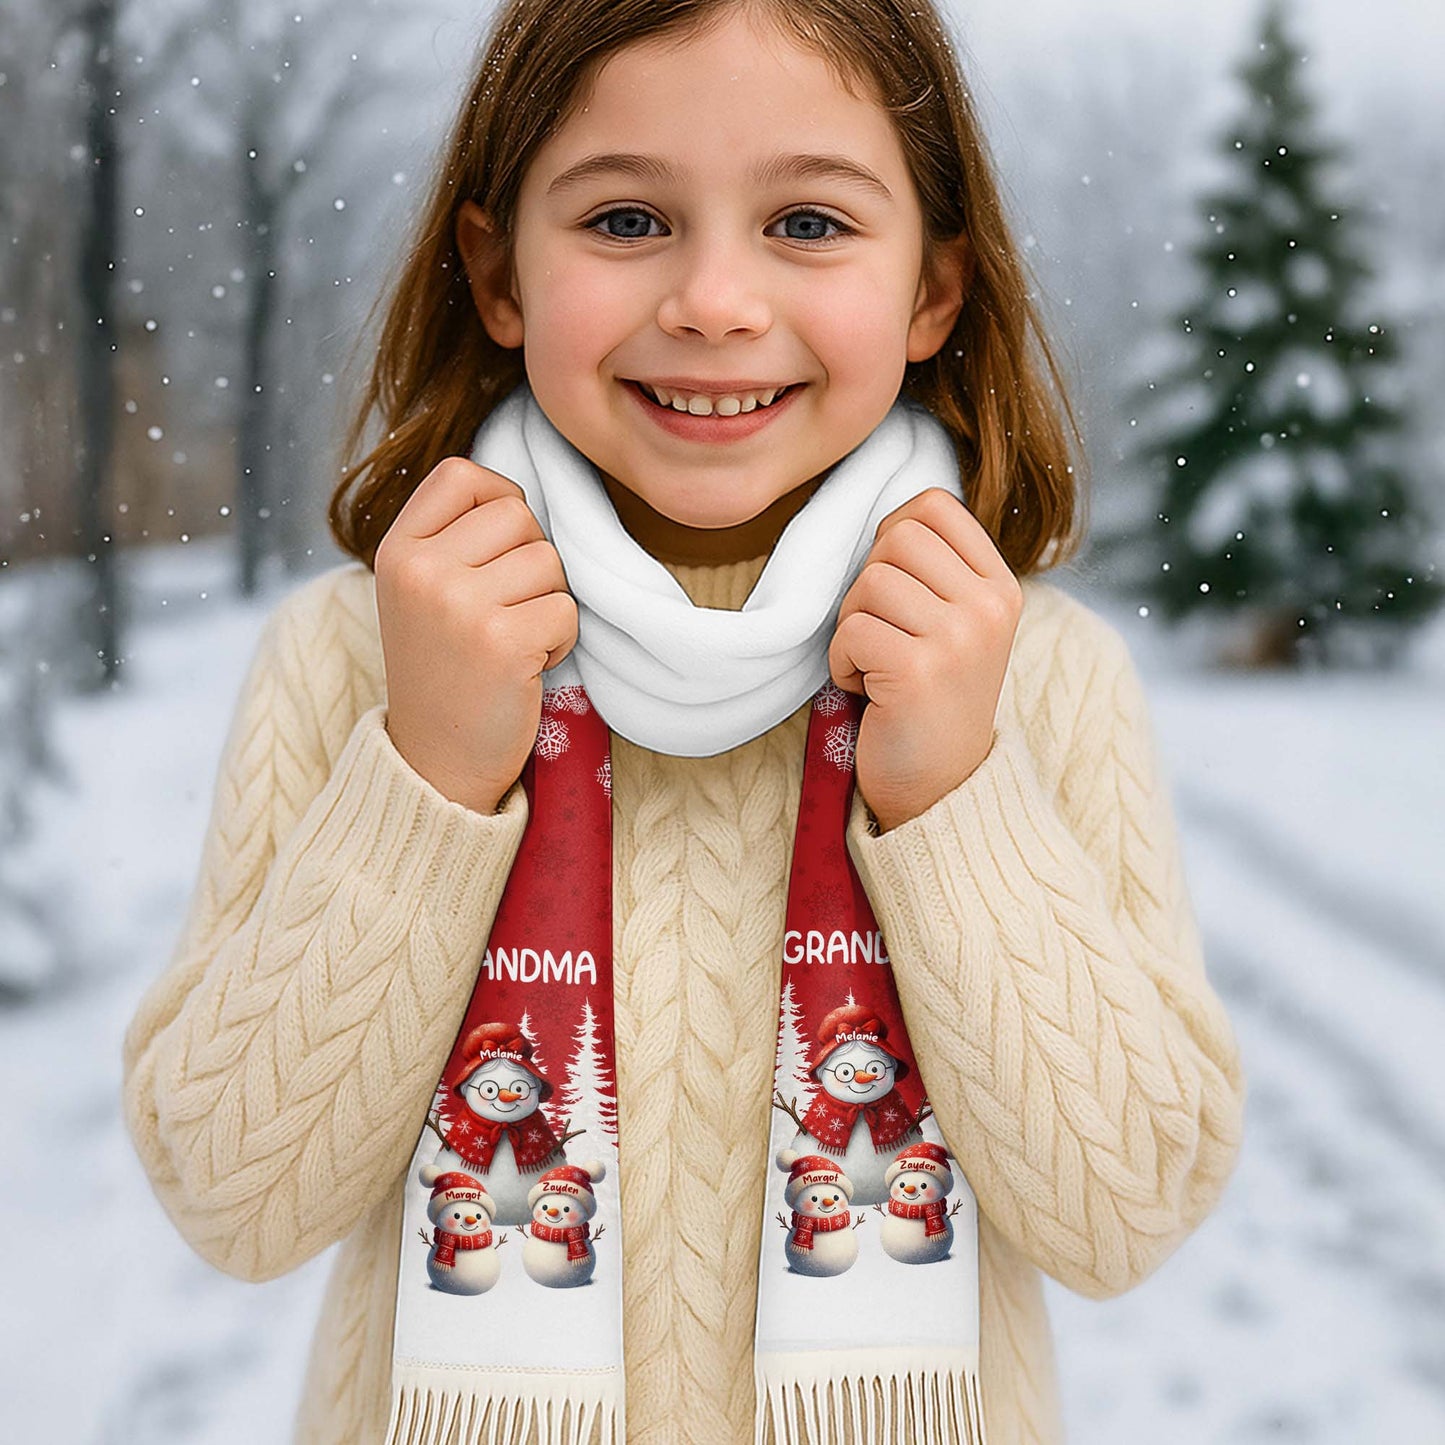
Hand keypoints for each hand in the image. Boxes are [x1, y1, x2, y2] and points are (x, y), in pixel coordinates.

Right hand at [374, 458, 577, 813]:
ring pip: (549, 561)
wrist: (435, 760)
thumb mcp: (421, 591)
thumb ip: (453, 536)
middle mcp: (421, 571)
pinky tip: (527, 666)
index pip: (462, 475)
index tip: (498, 548)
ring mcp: (458, 605)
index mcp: (397, 550)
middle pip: (518, 515)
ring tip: (514, 640)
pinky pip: (564, 608)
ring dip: (547, 602)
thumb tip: (514, 492)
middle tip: (507, 609)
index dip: (498, 500)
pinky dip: (559, 640)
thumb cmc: (444, 668)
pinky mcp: (501, 642)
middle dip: (530, 560)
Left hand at [827, 488, 1022, 832]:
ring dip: (853, 626)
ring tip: (876, 666)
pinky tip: (869, 691)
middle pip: (896, 537)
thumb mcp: (954, 624)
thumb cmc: (930, 699)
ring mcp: (958, 639)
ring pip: (869, 582)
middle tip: (883, 636)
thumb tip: (884, 519)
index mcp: (1000, 587)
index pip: (933, 506)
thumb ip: (933, 569)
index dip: (893, 537)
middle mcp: (988, 608)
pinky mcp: (918, 671)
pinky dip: (843, 662)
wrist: (941, 788)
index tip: (896, 591)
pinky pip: (851, 630)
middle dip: (869, 585)